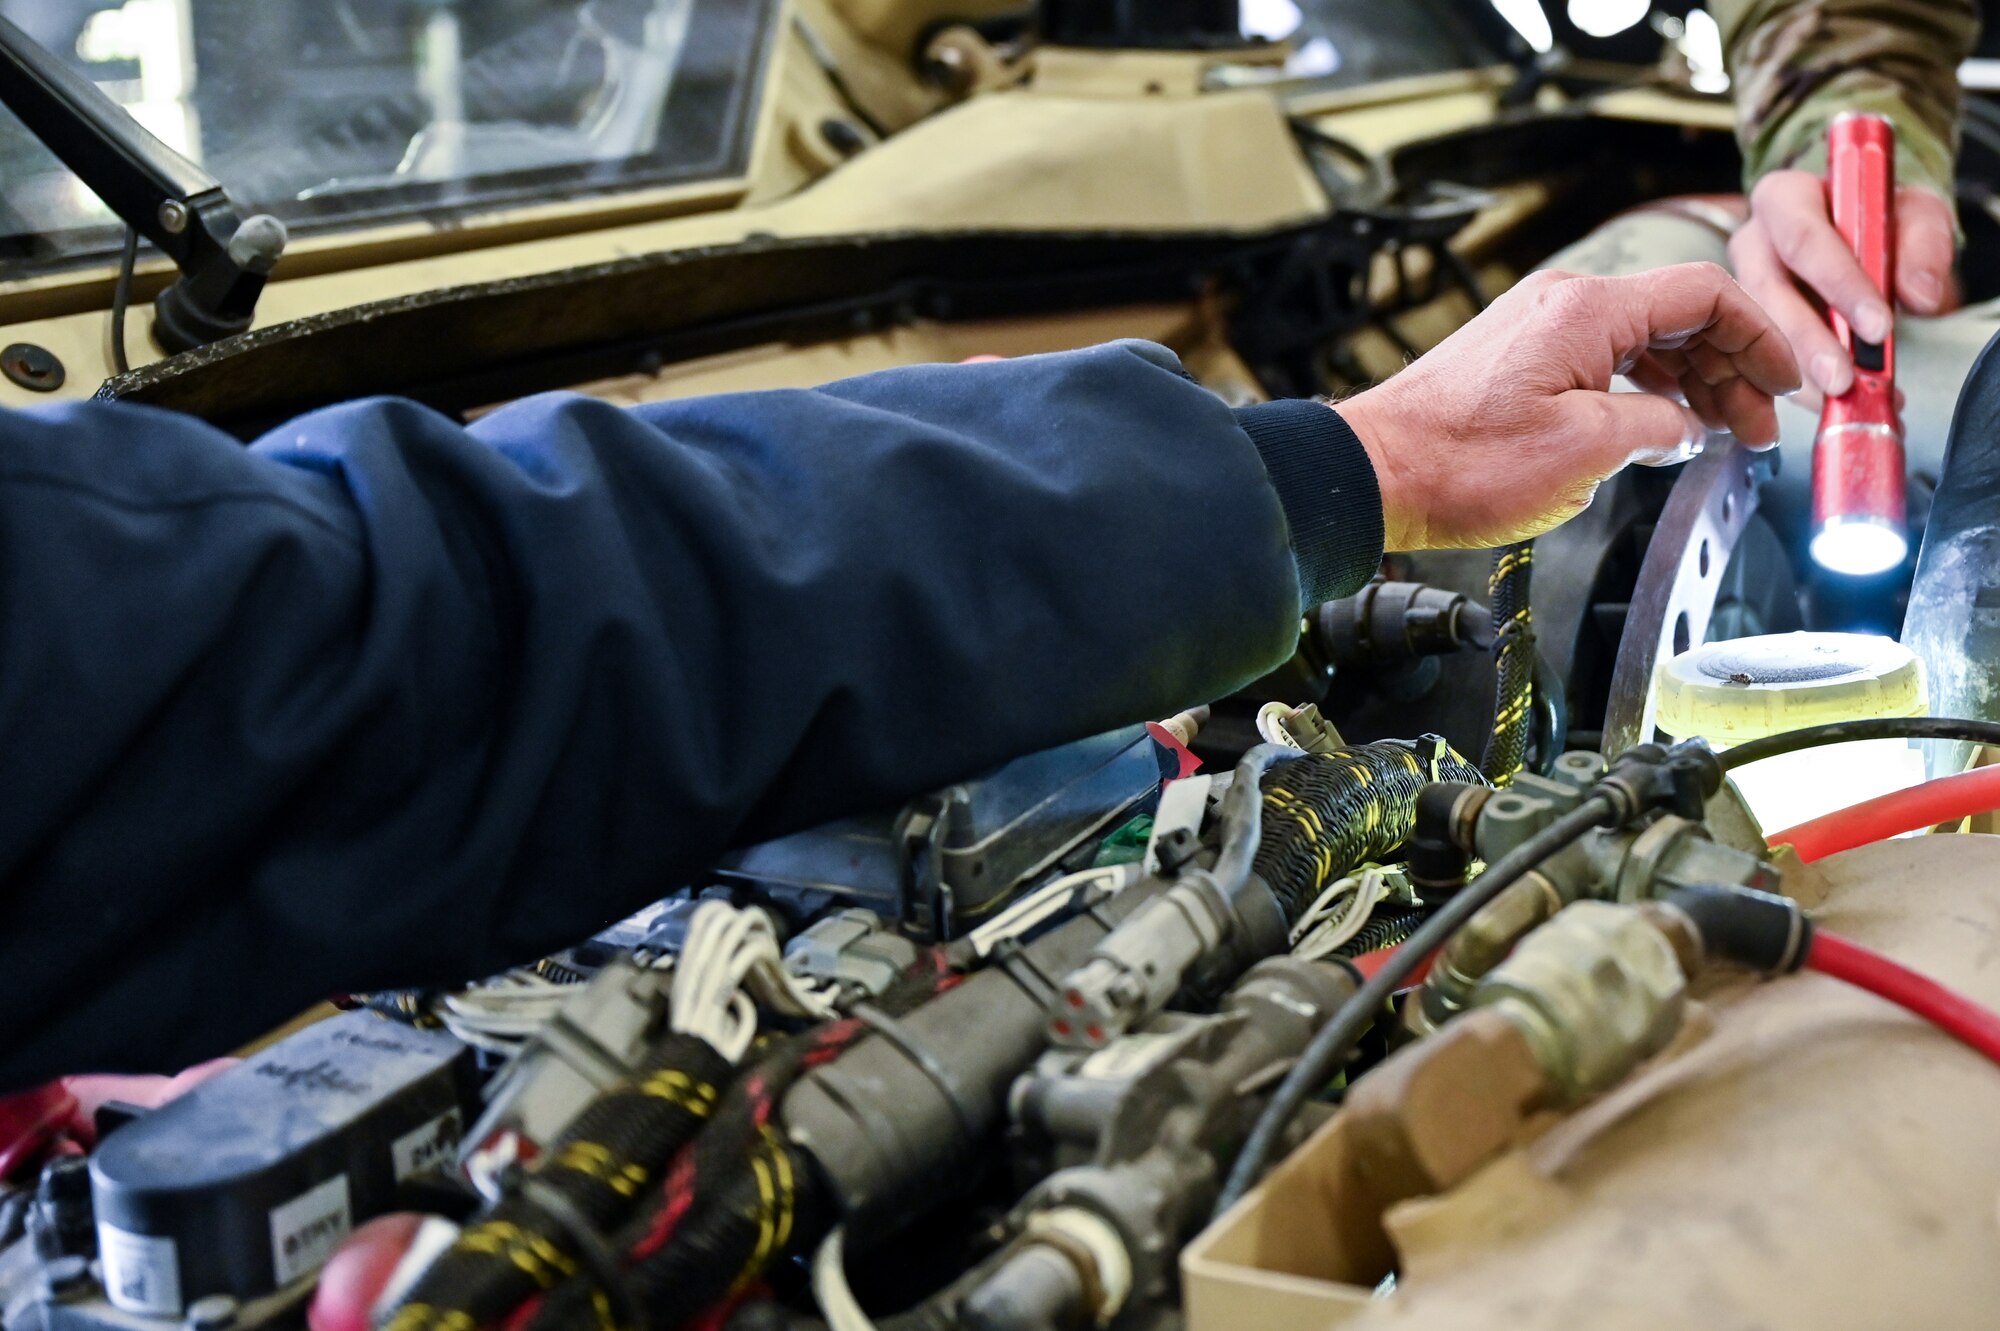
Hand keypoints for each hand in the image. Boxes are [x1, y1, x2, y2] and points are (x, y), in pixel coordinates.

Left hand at [1336, 263, 1798, 550]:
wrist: (1376, 473)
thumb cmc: (1460, 464)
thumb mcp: (1586, 451)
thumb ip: (1656, 428)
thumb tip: (1685, 428)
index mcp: (1588, 310)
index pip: (1706, 295)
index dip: (1761, 338)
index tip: (1786, 381)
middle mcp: (1563, 305)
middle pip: (1678, 316)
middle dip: (1730, 370)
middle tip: (1757, 427)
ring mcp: (1537, 328)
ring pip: (1642, 339)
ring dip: (1688, 383)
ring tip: (1716, 434)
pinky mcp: (1518, 358)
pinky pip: (1603, 359)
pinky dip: (1642, 389)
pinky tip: (1658, 429)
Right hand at [1729, 169, 1955, 407]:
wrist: (1854, 234)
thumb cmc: (1877, 218)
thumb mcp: (1913, 214)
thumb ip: (1923, 245)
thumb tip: (1921, 295)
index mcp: (1784, 199)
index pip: (1804, 239)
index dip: (1839, 284)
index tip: (1877, 326)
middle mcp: (1752, 242)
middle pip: (1769, 294)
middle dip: (1808, 344)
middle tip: (1844, 380)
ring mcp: (1740, 286)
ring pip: (1755, 335)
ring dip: (1798, 374)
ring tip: (1839, 399)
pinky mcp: (1742, 325)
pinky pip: (1756, 361)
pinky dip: (1793, 388)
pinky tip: (1825, 403)